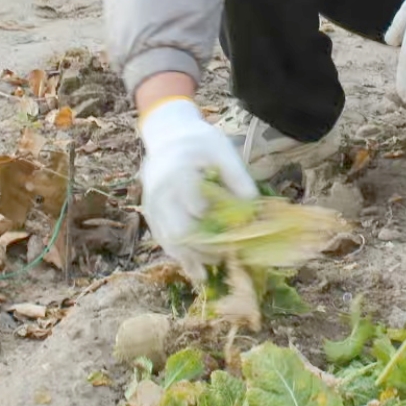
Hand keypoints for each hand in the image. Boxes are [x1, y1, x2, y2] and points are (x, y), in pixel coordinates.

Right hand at [138, 97, 258, 278]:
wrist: (168, 133)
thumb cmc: (199, 140)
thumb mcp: (223, 151)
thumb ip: (238, 178)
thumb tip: (254, 210)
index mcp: (178, 173)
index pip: (197, 210)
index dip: (219, 227)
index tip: (239, 237)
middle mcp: (160, 192)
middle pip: (180, 231)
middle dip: (205, 249)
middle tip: (228, 257)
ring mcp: (152, 203)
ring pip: (169, 240)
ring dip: (190, 258)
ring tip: (209, 273)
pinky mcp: (151, 212)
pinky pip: (162, 238)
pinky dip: (179, 255)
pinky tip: (195, 269)